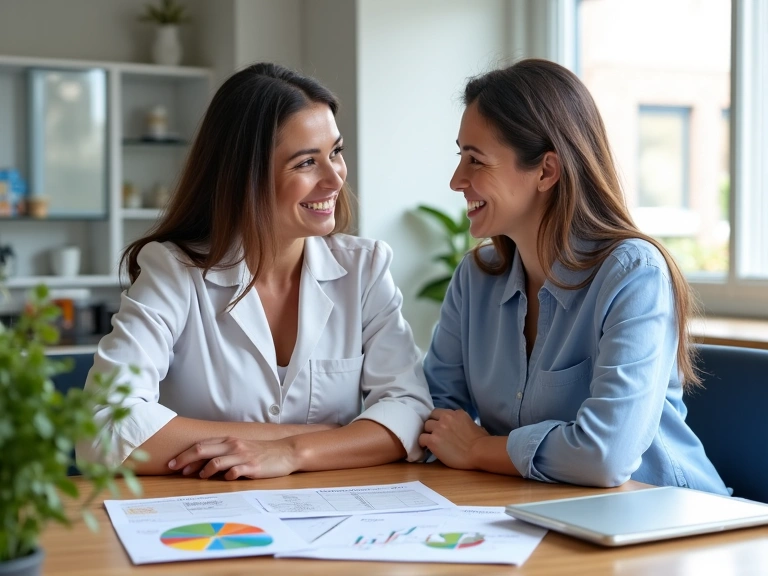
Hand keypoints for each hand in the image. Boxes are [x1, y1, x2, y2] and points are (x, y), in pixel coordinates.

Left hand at [168, 437, 298, 479]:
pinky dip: (227, 476)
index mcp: (228, 441)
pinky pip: (235, 471)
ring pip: (216, 461)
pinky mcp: (252, 467)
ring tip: (200, 477)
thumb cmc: (260, 452)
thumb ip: (222, 453)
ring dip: (204, 470)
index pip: (201, 445)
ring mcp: (242, 456)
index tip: (171, 464)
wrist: (286, 452)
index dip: (184, 455)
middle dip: (185, 460)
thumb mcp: (240, 448)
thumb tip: (200, 464)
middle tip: (173, 469)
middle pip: (203, 450)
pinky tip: (225, 479)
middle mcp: (233, 446)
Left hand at [419, 408, 489, 469]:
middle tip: (435, 434)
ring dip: (427, 434)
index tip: (440, 427)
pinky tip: (426, 448)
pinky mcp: (433, 440)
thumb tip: (462, 427)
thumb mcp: (474, 425)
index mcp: (456, 413)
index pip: (440, 412)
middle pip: (430, 418)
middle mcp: (445, 417)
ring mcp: (438, 428)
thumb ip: (463, 423)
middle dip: (432, 426)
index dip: (439, 420)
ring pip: (425, 427)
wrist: (479, 452)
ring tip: (431, 442)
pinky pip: (421, 439)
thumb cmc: (481, 441)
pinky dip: (423, 443)